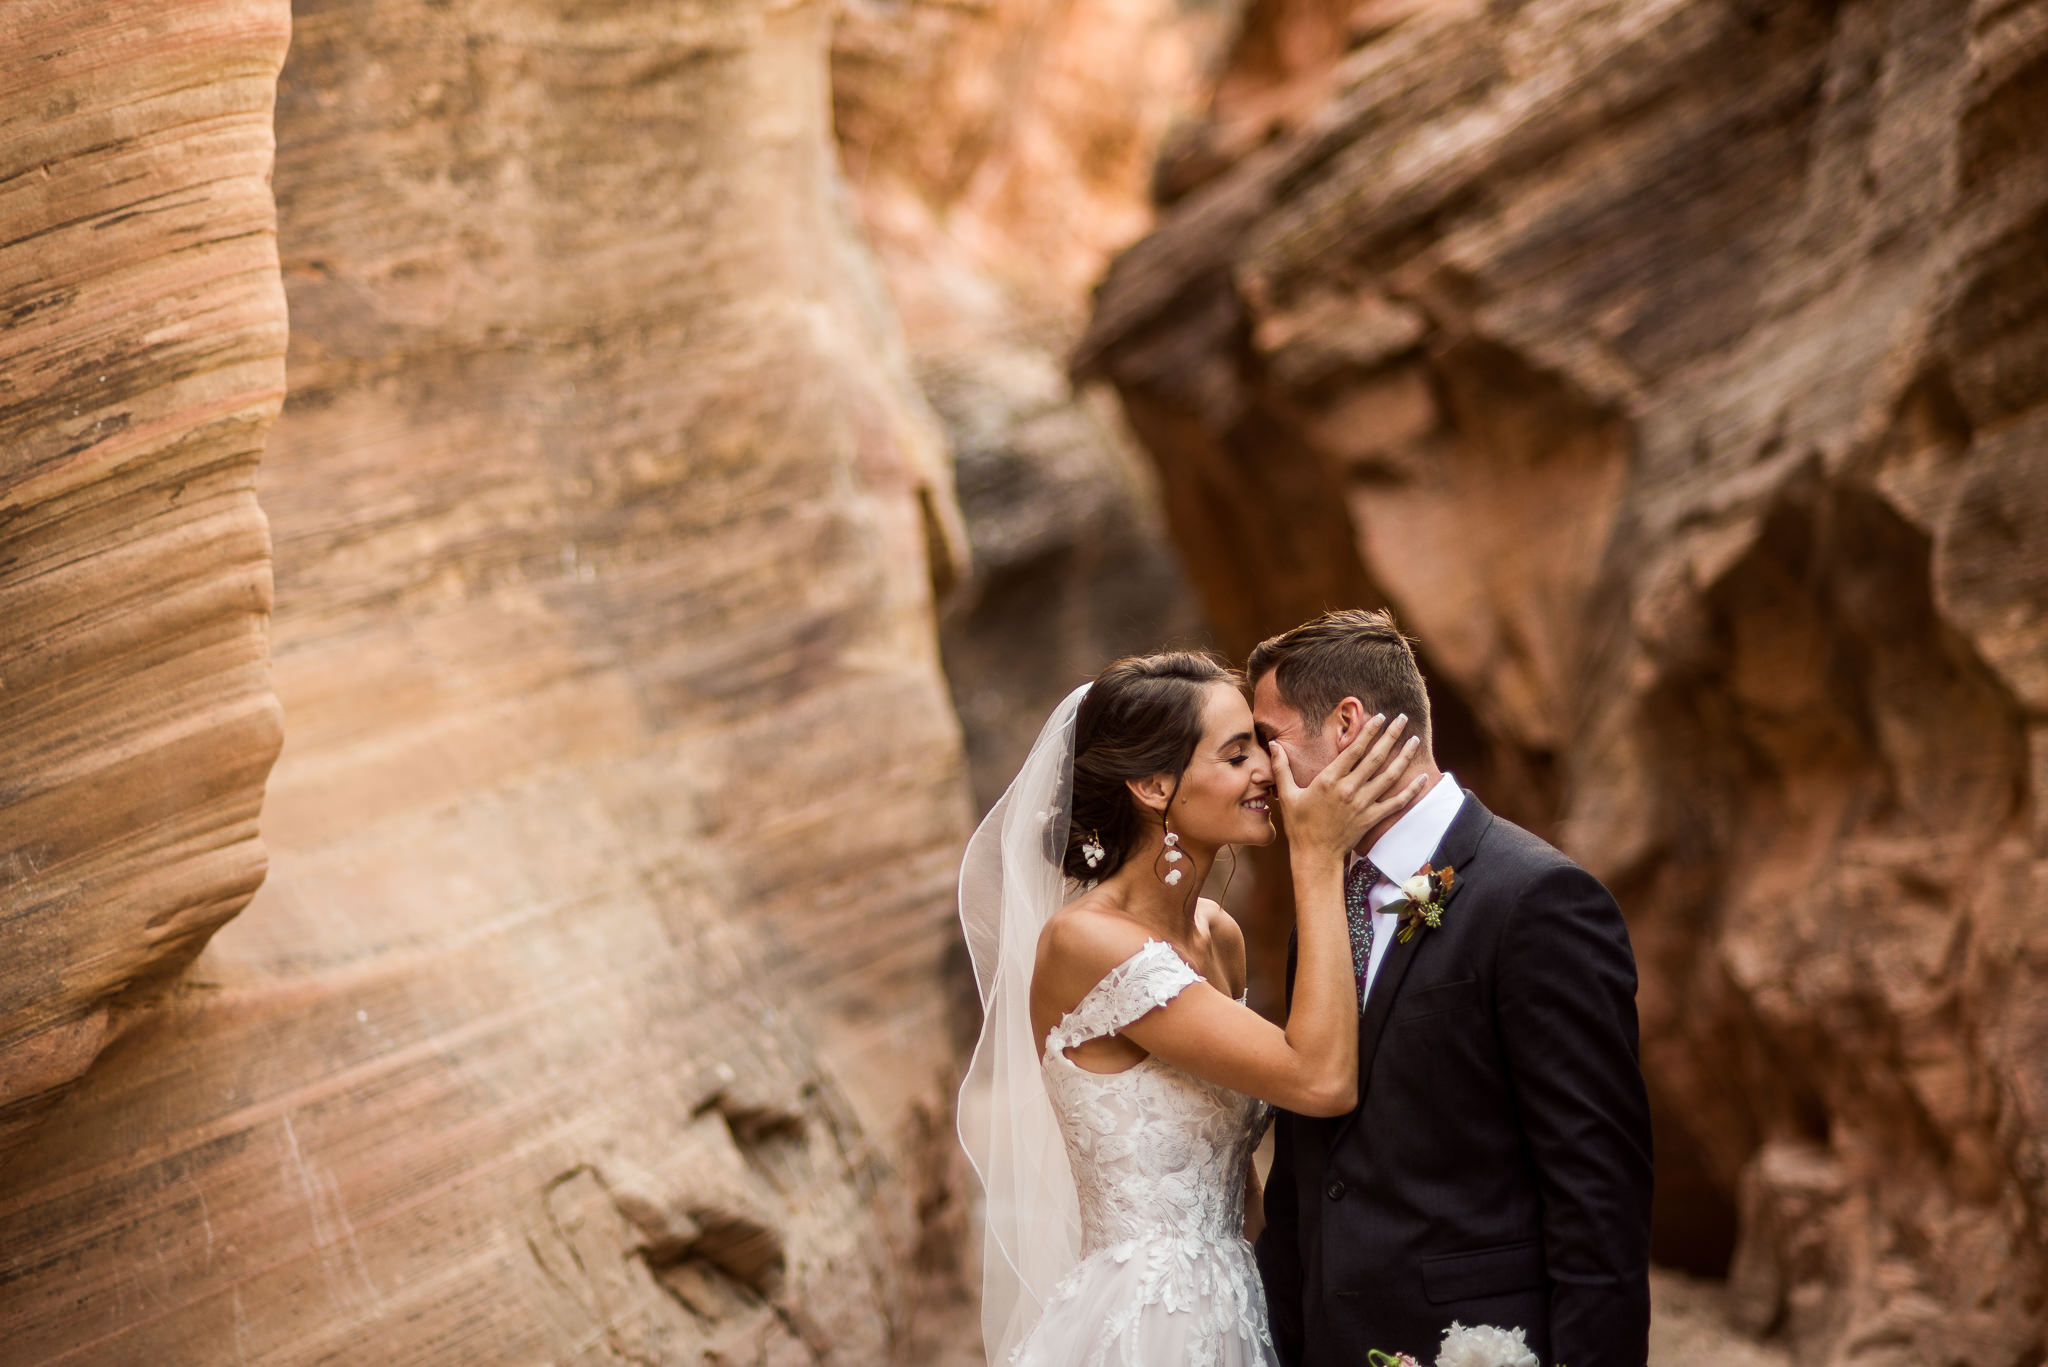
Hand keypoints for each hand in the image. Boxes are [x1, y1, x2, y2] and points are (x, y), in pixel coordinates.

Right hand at [1270, 714, 1425, 858]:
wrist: (1315, 854)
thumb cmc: (1299, 825)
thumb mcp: (1287, 795)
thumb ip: (1281, 768)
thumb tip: (1273, 744)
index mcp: (1329, 780)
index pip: (1353, 749)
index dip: (1368, 731)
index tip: (1380, 717)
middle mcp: (1349, 789)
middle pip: (1375, 757)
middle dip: (1390, 735)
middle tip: (1402, 718)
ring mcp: (1363, 804)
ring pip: (1389, 776)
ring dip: (1403, 756)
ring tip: (1414, 739)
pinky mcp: (1372, 818)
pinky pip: (1396, 802)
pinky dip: (1411, 789)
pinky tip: (1423, 776)